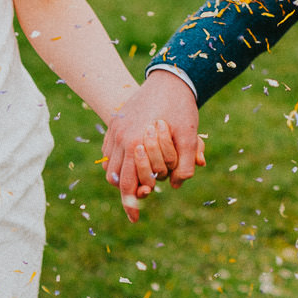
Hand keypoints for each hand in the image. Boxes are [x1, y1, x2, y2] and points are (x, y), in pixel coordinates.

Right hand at [102, 72, 202, 220]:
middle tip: (142, 197)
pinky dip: (116, 161)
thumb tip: (176, 185)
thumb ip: (185, 163)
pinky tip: (132, 163)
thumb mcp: (189, 135)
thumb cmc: (181, 107)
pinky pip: (108, 150)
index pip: (128, 184)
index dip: (131, 204)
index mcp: (136, 141)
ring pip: (109, 165)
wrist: (171, 77)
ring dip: (121, 177)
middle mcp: (121, 136)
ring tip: (138, 182)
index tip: (135, 219)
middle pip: (116, 177)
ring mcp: (115, 128)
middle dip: (127, 192)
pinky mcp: (115, 122)